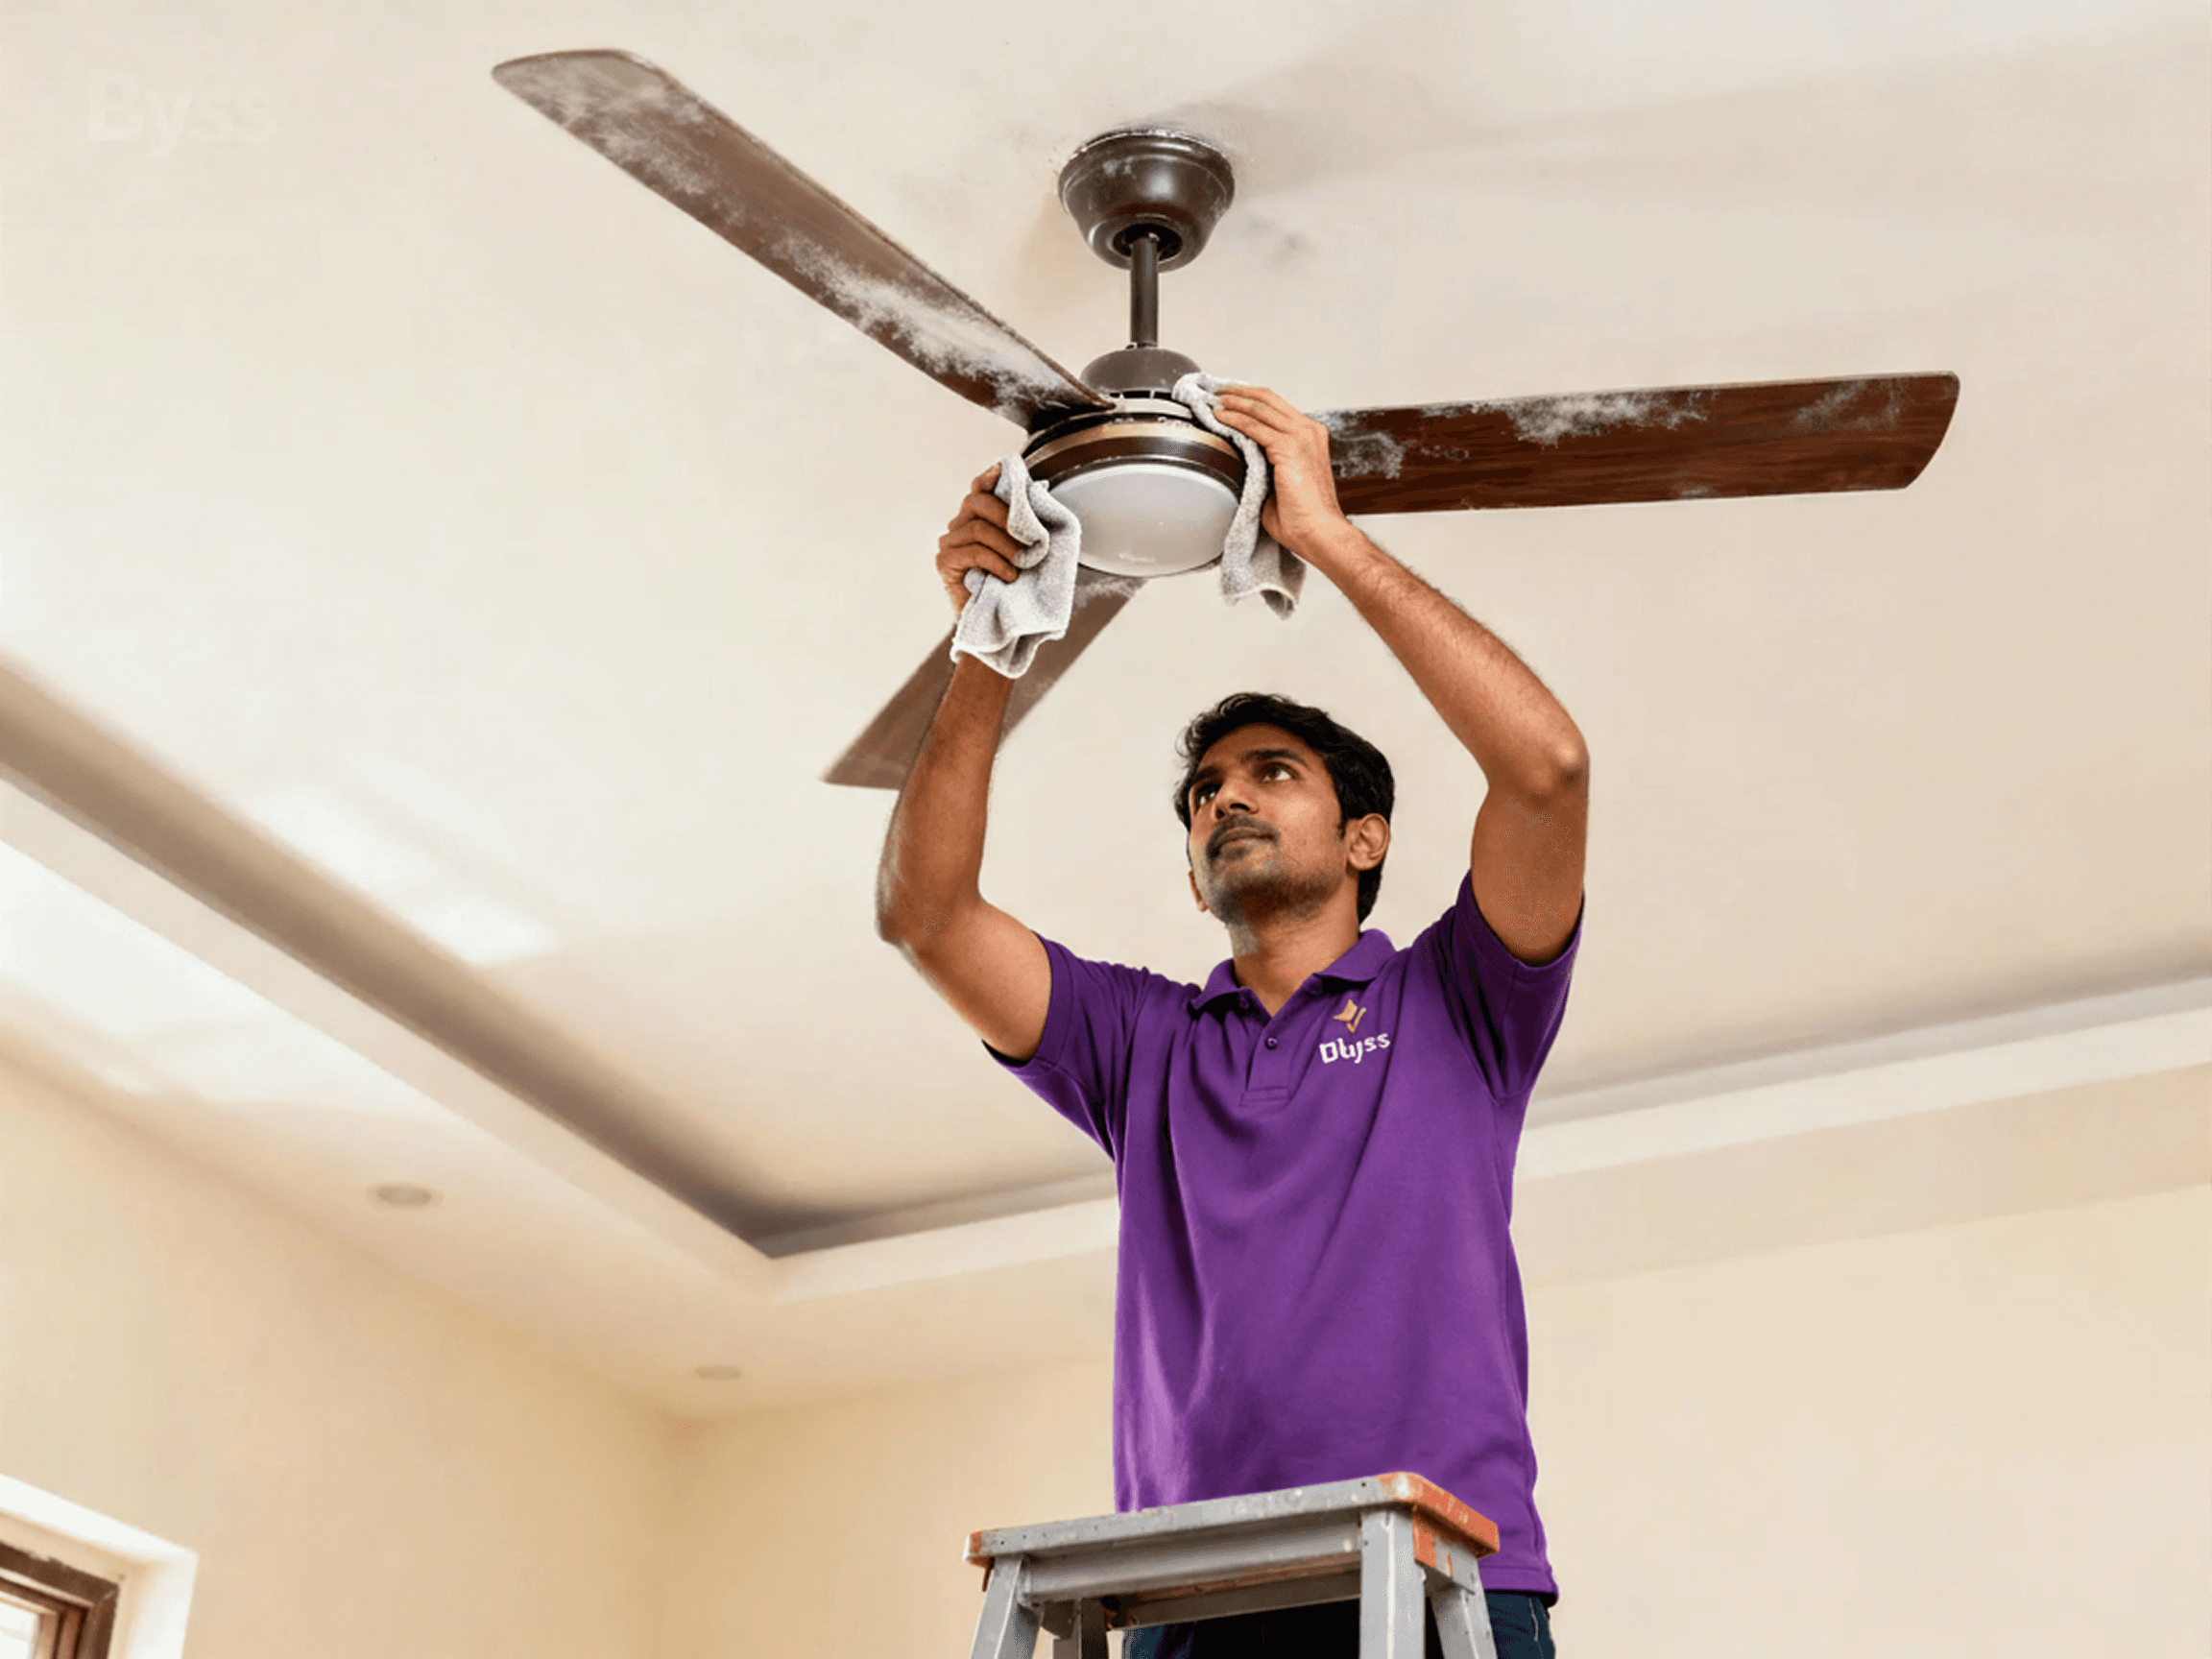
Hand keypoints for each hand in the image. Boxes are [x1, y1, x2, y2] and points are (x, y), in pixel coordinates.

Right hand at [935, 464, 1024, 616]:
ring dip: (1007, 545)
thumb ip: (1026, 522)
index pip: (978, 489)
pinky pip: (974, 551)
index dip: (989, 478)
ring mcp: (950, 543)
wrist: (999, 621)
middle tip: (1030, 540)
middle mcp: (959, 526)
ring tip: (1022, 563)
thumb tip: (1038, 489)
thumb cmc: (1015, 584)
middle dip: (1007, 516)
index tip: (1002, 470)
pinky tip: (1009, 575)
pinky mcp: (944, 562)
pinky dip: (996, 562)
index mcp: (977, 518)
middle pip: (977, 501)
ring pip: (978, 528)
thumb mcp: (1027, 547)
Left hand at [1212, 386, 1349, 555]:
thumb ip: (1266, 462)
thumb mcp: (1281, 480)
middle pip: (1268, 399)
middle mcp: (1309, 431)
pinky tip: (1220, 418)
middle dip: (1239, 392)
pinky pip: (1255, 426)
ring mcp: (1302, 437)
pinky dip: (1235, 419)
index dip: (1250, 399)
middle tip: (1215, 392)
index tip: (1228, 398)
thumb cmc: (1302, 517)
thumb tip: (1241, 456)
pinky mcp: (1290, 448)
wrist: (1318, 532)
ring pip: (1261, 407)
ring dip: (1234, 402)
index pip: (1276, 407)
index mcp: (1310, 437)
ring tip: (1213, 402)